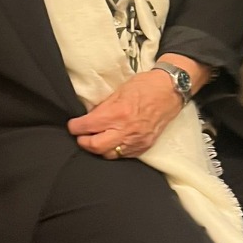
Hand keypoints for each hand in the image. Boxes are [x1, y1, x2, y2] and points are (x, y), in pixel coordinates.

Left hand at [68, 70, 185, 158]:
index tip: (72, 125)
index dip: (75, 127)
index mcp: (118, 113)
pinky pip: (123, 156)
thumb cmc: (146, 86)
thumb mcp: (119, 91)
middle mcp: (126, 130)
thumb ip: (103, 107)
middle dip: (83, 142)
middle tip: (80, 136)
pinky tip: (111, 143)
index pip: (88, 126)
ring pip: (108, 155)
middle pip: (95, 146)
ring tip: (94, 140)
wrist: (170, 91)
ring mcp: (136, 141)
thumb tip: (89, 117)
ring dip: (98, 149)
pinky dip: (113, 151)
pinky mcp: (144, 146)